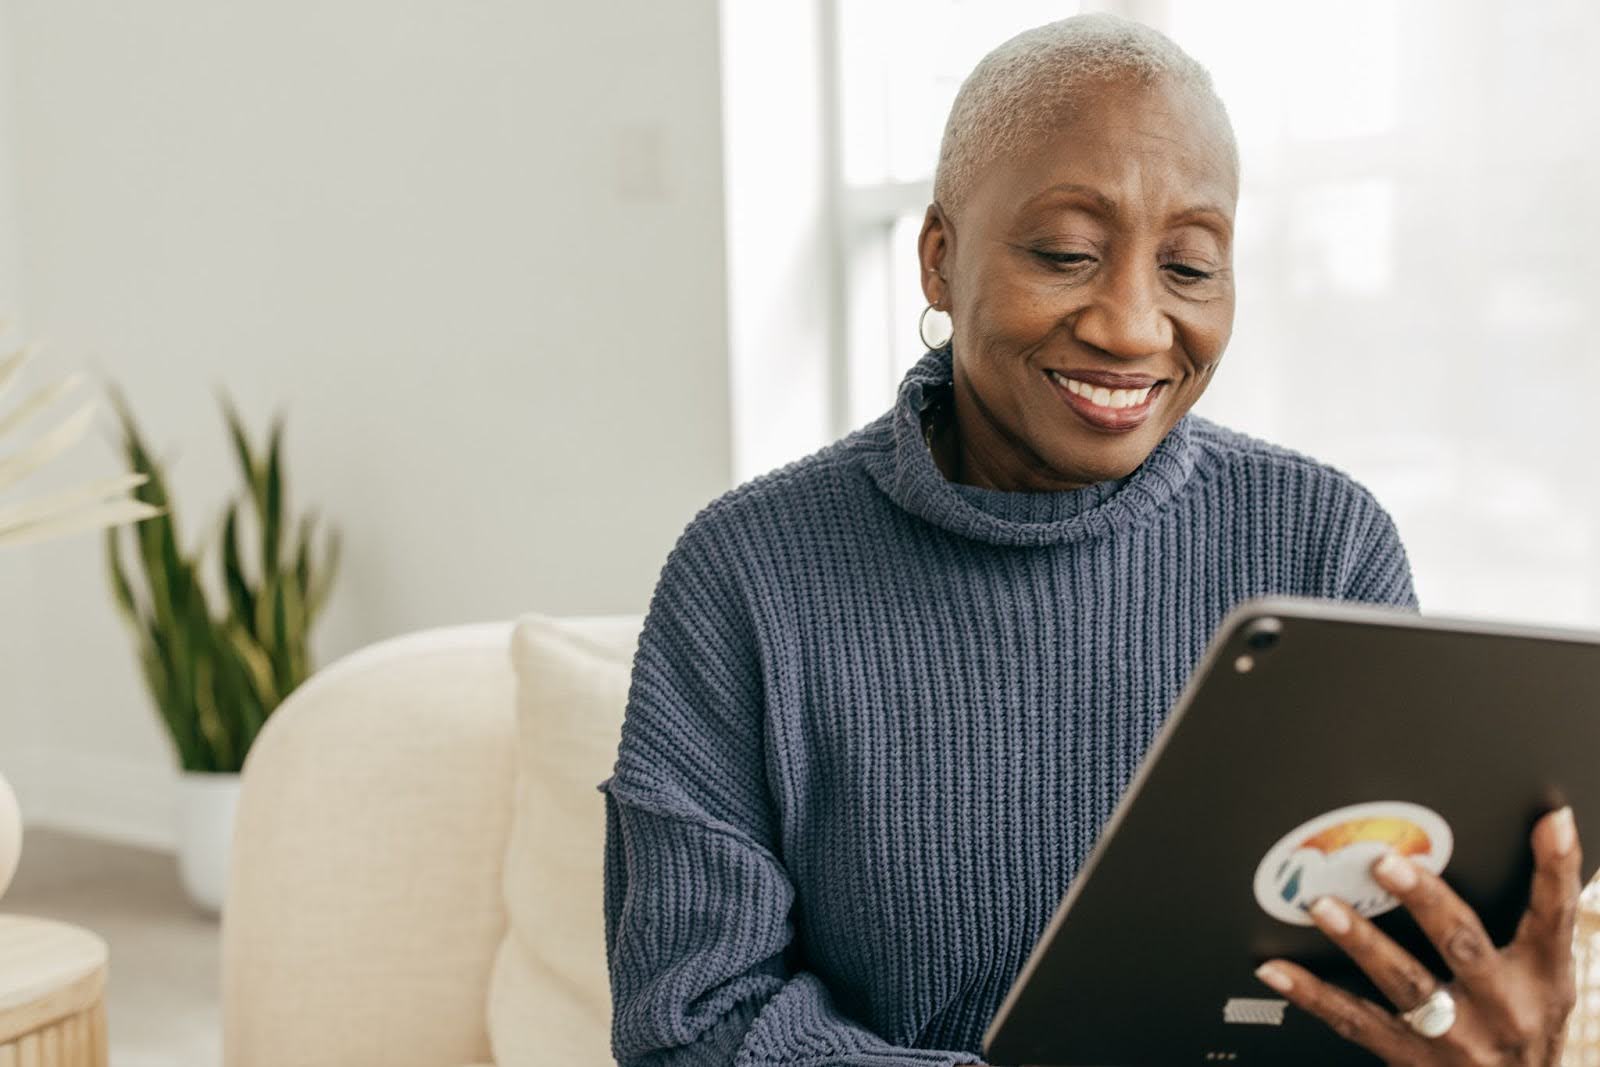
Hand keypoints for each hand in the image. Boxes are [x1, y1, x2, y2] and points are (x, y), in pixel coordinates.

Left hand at [1254, 807, 1581, 1065]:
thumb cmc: (1527, 1026)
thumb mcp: (1548, 978)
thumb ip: (1539, 915)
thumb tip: (1549, 829)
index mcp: (1540, 978)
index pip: (1552, 916)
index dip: (1554, 868)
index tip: (1548, 821)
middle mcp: (1501, 1008)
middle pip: (1463, 946)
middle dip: (1426, 902)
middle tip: (1386, 863)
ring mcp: (1454, 1037)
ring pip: (1404, 985)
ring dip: (1361, 942)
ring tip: (1323, 907)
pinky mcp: (1410, 1059)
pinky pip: (1354, 1022)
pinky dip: (1312, 995)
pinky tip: (1276, 969)